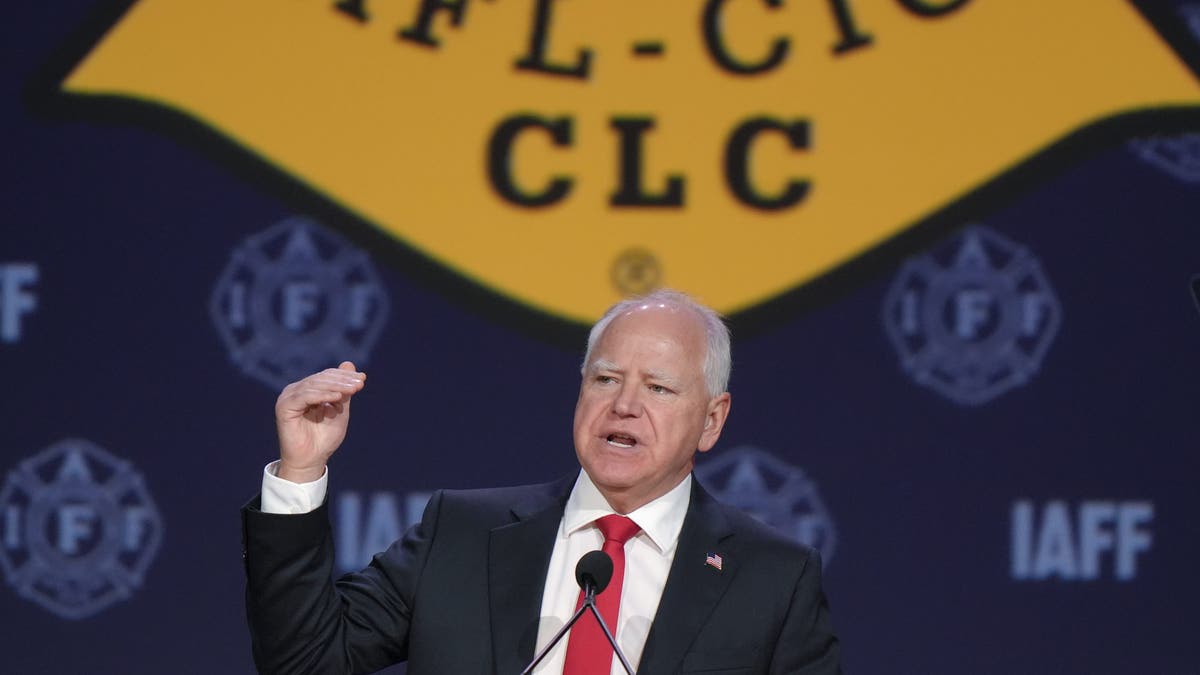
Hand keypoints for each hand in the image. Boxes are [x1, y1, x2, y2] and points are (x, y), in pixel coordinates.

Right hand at [274, 361, 365, 482]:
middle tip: (360, 383)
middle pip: (321, 379)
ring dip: (336, 386)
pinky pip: (305, 396)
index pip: (327, 376)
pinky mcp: (284, 407)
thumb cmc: (324, 438)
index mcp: (307, 390)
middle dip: (343, 380)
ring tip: (353, 390)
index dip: (345, 376)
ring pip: (314, 385)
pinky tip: (337, 397)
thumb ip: (344, 390)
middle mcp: (295, 391)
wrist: (311, 461)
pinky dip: (322, 395)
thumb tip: (349, 363)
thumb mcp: (339, 411)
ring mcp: (288, 397)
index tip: (363, 379)